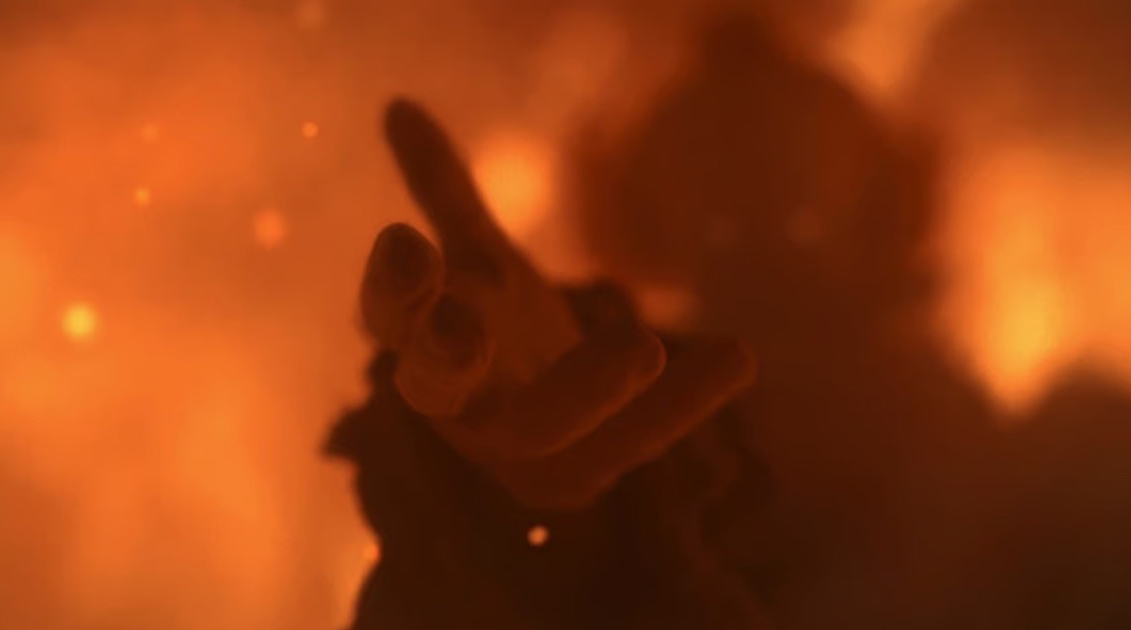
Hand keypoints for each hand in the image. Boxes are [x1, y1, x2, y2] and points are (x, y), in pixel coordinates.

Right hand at [361, 99, 755, 509]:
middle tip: (484, 328)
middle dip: (459, 359)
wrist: (534, 420)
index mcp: (420, 347)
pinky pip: (636, 439)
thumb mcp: (475, 256)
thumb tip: (401, 107)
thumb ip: (443, 190)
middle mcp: (459, 406)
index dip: (396, 288)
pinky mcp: (587, 471)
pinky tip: (738, 355)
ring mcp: (522, 450)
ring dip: (593, 391)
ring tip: (645, 344)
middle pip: (448, 392)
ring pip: (548, 433)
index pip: (391, 320)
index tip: (408, 243)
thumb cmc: (496, 326)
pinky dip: (685, 400)